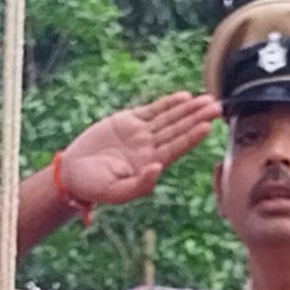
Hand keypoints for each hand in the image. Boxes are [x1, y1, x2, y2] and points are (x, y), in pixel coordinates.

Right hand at [54, 93, 221, 206]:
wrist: (72, 173)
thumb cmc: (94, 188)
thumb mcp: (116, 192)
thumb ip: (139, 184)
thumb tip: (158, 168)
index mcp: (150, 165)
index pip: (176, 148)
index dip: (191, 137)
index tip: (206, 125)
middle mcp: (149, 148)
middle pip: (178, 130)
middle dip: (197, 117)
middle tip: (217, 106)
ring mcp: (140, 134)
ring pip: (169, 118)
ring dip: (188, 109)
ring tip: (207, 99)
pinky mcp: (128, 121)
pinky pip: (152, 110)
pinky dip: (167, 103)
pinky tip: (184, 97)